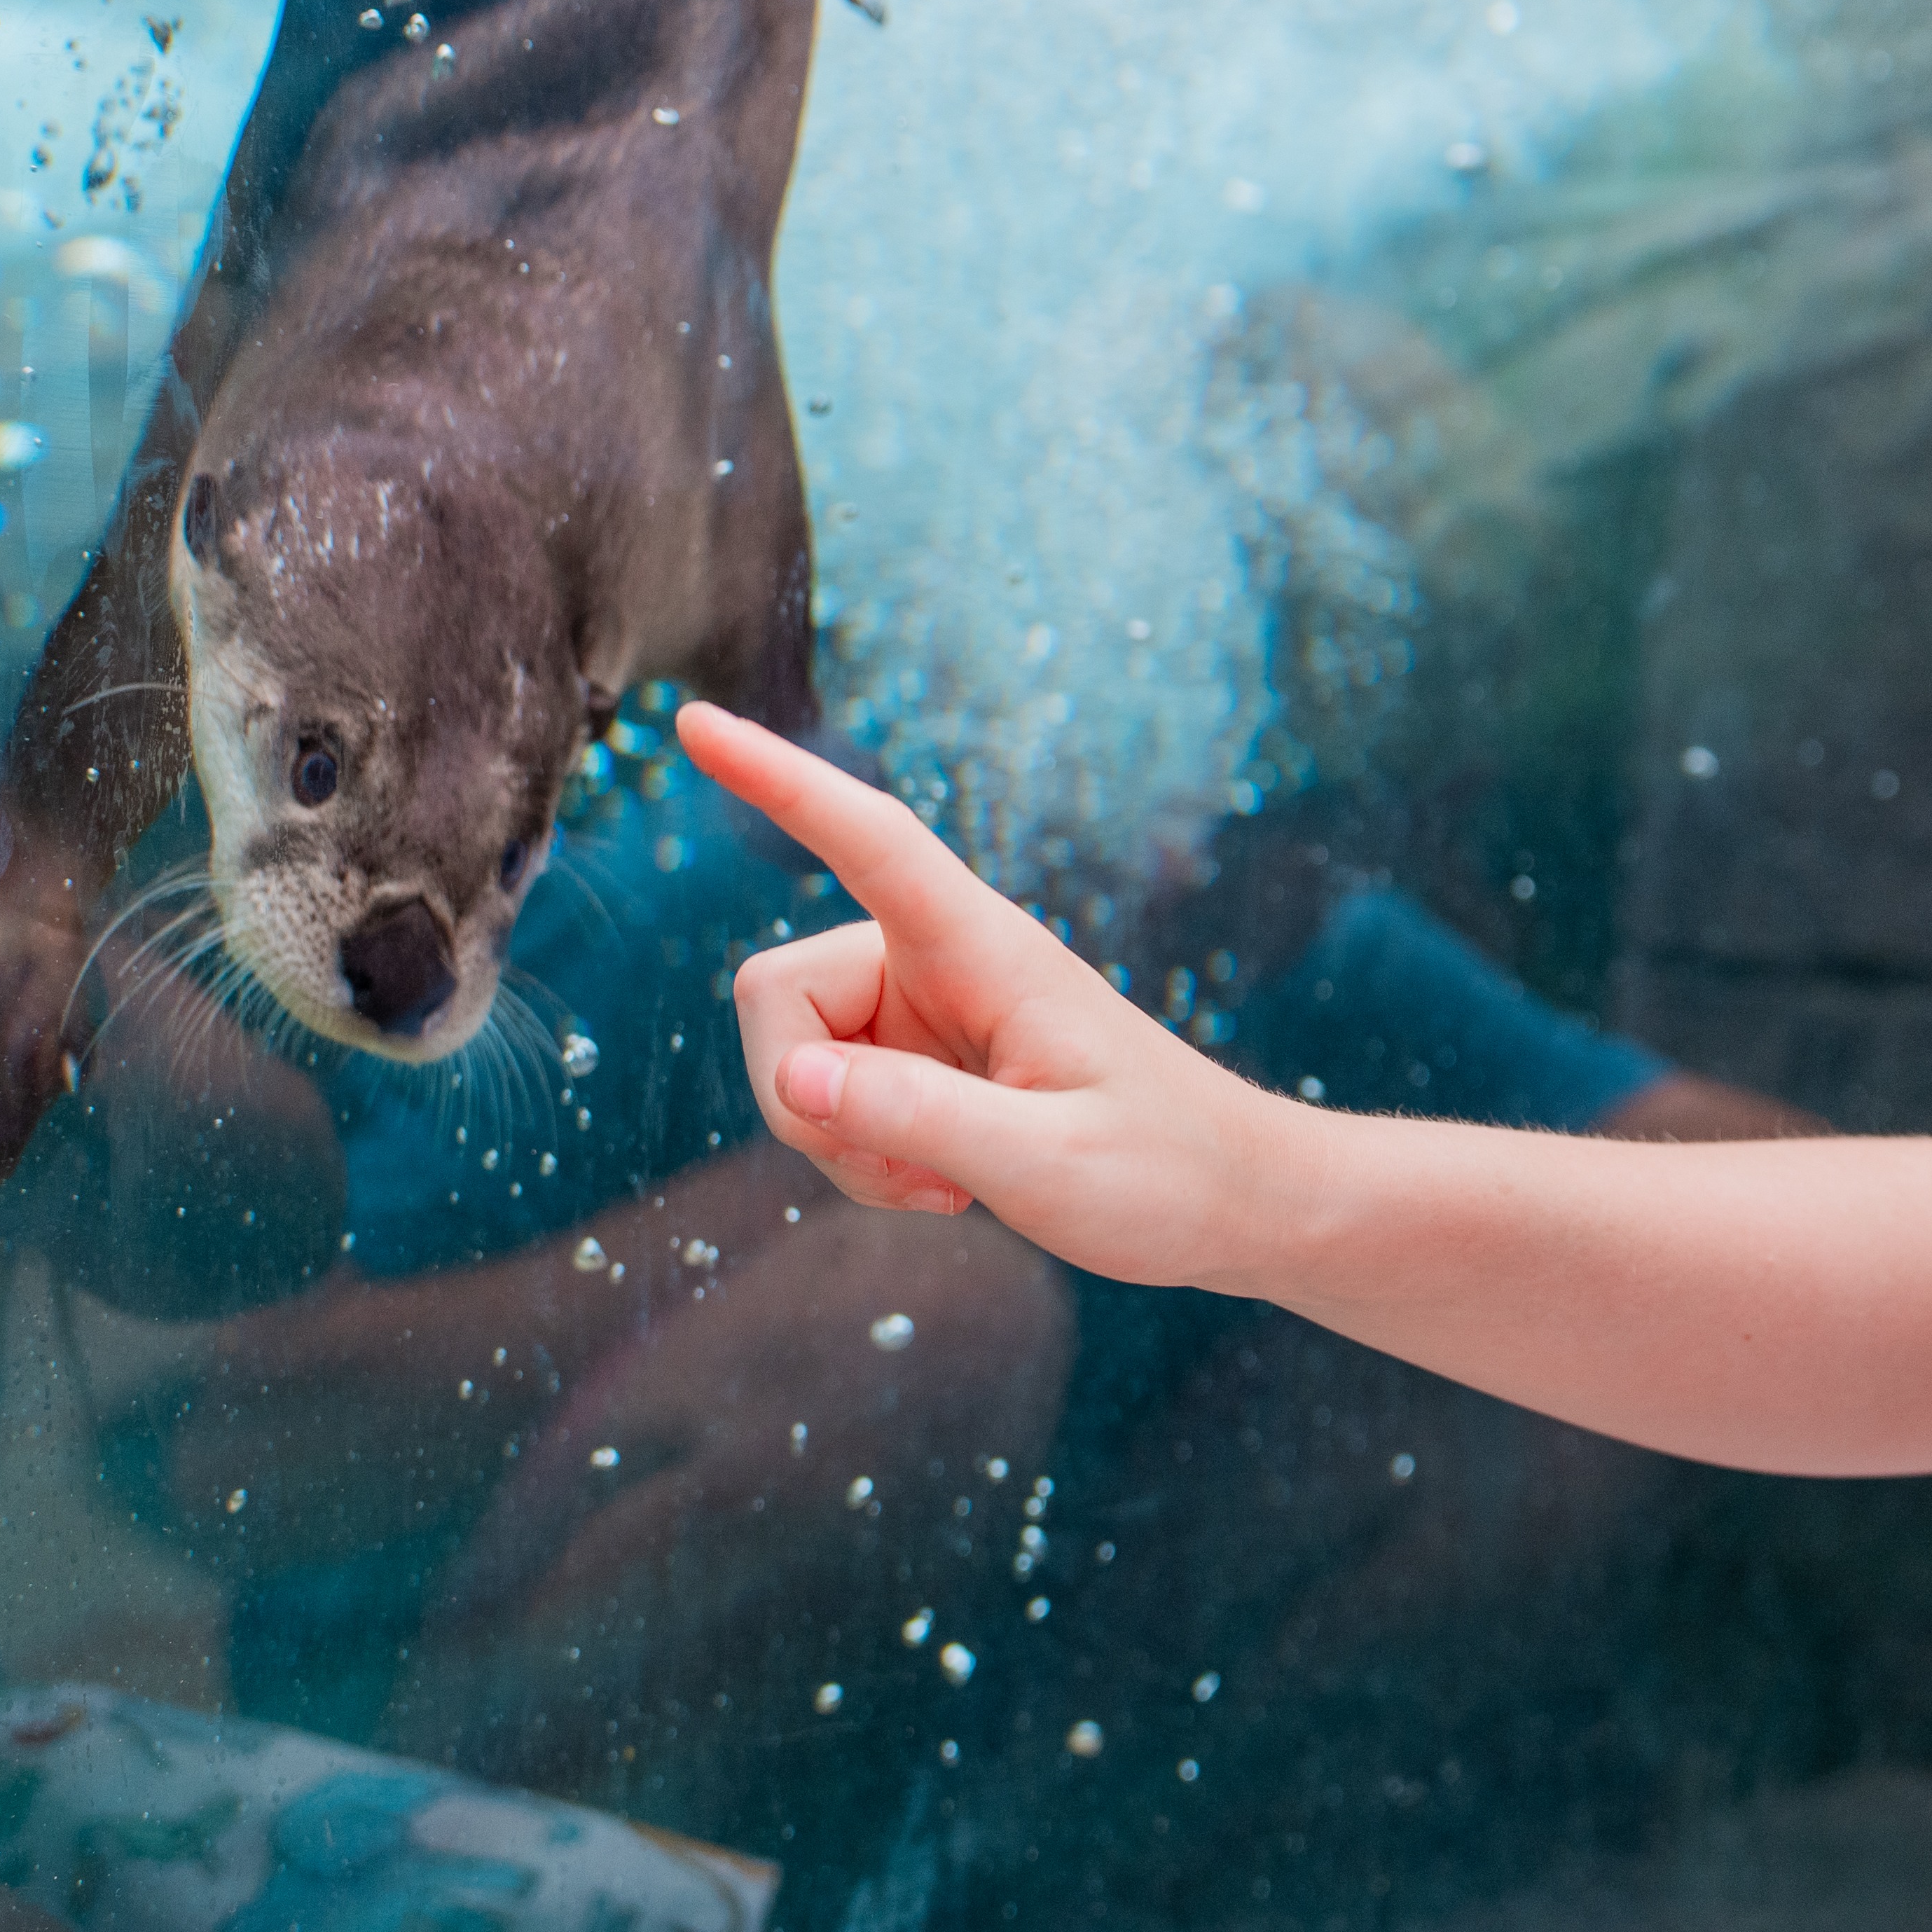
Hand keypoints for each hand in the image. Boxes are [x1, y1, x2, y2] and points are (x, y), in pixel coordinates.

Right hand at [676, 705, 1305, 1289]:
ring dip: (841, 1144)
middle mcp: (939, 961)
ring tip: (947, 1185)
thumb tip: (794, 1083)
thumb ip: (916, 1121)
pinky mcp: (921, 1062)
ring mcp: (924, 1011)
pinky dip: (862, 1159)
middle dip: (802, 1100)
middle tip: (908, 1177)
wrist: (1235, 1204)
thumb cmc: (1167, 1173)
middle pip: (777, 994)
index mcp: (983, 947)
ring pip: (795, 1060)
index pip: (868, 838)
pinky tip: (948, 1186)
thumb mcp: (1046, 1164)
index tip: (696, 727)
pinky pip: (829, 1100)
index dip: (778, 781)